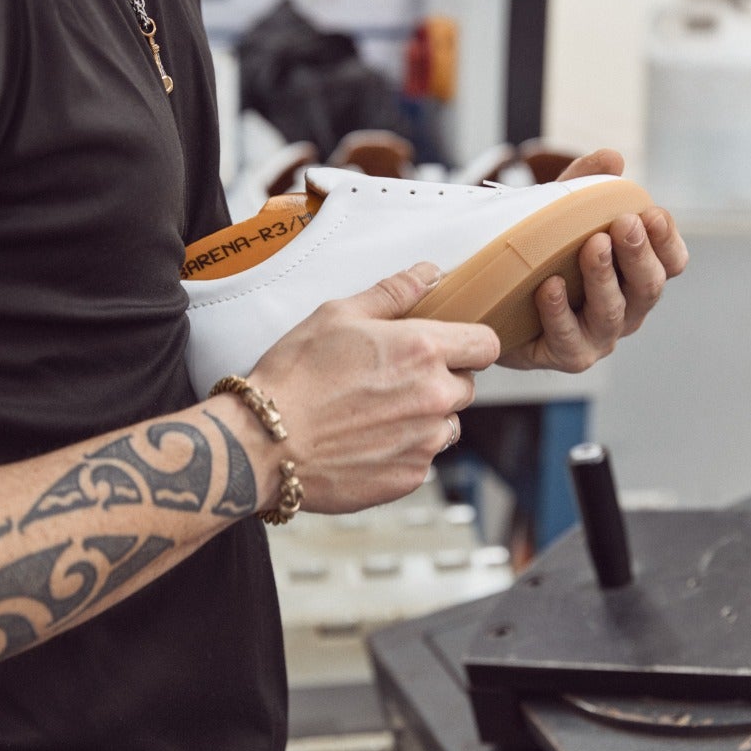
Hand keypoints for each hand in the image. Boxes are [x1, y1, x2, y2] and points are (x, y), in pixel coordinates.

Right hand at [248, 264, 499, 512]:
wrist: (264, 443)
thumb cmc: (295, 375)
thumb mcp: (338, 315)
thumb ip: (394, 292)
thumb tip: (429, 273)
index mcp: (423, 350)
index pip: (486, 345)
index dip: (470, 343)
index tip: (449, 347)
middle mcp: (434, 397)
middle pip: (466, 386)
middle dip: (440, 379)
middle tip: (391, 379)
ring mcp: (424, 441)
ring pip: (447, 424)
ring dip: (424, 417)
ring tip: (375, 413)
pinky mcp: (409, 477)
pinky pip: (422, 458)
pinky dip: (402, 450)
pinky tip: (364, 440)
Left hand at [500, 148, 688, 372]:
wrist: (493, 303)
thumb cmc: (540, 256)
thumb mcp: (558, 215)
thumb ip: (584, 187)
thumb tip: (612, 157)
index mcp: (637, 277)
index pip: (671, 262)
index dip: (666, 240)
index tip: (651, 213)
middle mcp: (627, 310)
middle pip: (649, 286)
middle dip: (638, 253)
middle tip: (624, 223)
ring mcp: (599, 337)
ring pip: (612, 312)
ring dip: (603, 277)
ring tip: (592, 245)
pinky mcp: (567, 355)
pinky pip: (567, 337)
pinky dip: (559, 311)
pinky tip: (549, 286)